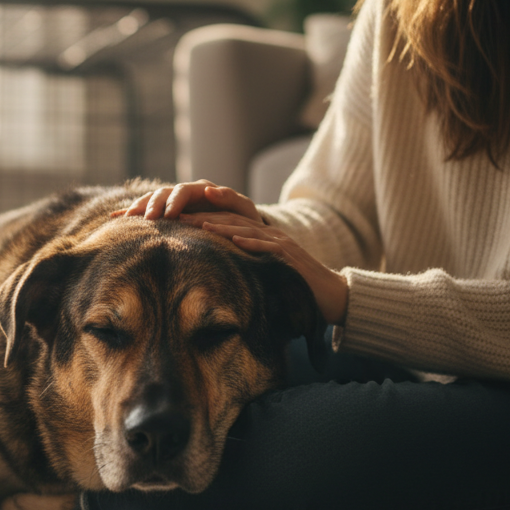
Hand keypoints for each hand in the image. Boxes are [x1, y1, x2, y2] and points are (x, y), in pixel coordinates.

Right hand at [113, 181, 260, 221]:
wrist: (239, 226)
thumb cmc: (244, 219)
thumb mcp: (244, 209)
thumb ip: (231, 198)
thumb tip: (211, 189)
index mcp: (201, 190)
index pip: (183, 190)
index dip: (174, 201)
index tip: (169, 216)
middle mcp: (184, 193)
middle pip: (163, 193)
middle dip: (153, 205)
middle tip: (148, 220)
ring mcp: (173, 202)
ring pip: (151, 199)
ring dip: (139, 208)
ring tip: (127, 219)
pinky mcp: (165, 212)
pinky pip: (145, 210)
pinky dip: (130, 212)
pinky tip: (115, 217)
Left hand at [180, 211, 348, 325]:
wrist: (331, 295)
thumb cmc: (294, 288)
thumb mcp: (263, 273)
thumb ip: (243, 267)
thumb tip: (212, 273)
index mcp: (260, 237)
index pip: (227, 222)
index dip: (203, 218)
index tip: (178, 218)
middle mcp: (269, 235)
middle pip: (232, 220)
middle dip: (204, 216)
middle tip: (178, 215)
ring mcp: (280, 244)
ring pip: (246, 229)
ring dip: (222, 226)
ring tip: (199, 224)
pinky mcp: (290, 257)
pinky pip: (269, 247)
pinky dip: (251, 242)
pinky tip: (235, 240)